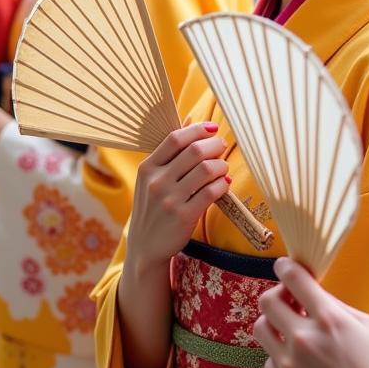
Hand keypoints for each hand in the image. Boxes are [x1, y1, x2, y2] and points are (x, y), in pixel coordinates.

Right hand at [127, 122, 230, 268]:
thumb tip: (190, 120)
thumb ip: (170, 151)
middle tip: (222, 147)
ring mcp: (169, 200)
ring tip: (222, 168)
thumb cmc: (153, 207)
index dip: (198, 129)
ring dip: (220, 165)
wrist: (145, 247)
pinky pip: (211, 192)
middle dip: (214, 145)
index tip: (212, 128)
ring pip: (205, 170)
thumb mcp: (152, 179)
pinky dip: (222, 184)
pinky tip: (224, 184)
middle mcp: (156, 182)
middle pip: (194, 151)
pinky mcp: (183, 217)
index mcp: (147, 168)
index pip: (175, 138)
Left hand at [254, 257, 368, 367]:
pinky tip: (296, 359)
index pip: (293, 279)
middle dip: (277, 295)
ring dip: (274, 323)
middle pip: (267, 301)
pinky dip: (279, 355)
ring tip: (289, 330)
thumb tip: (311, 293)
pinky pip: (268, 360)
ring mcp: (290, 364)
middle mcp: (304, 338)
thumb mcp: (366, 324)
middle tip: (290, 301)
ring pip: (261, 328)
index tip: (283, 265)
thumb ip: (335, 306)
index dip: (285, 266)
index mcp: (328, 318)